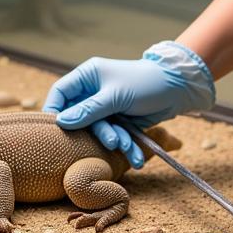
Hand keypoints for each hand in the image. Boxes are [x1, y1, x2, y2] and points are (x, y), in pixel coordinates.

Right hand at [43, 41, 214, 168]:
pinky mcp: (120, 120)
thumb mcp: (114, 96)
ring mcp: (107, 107)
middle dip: (97, 131)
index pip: (60, 93)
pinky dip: (125, 145)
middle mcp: (93, 91)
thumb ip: (87, 110)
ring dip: (114, 140)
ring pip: (99, 130)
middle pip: (80, 117)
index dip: (54, 111)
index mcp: (87, 76)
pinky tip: (135, 155)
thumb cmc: (144, 83)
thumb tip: (61, 121)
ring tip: (127, 147)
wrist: (178, 88)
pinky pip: (115, 135)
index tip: (55, 131)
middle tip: (111, 141)